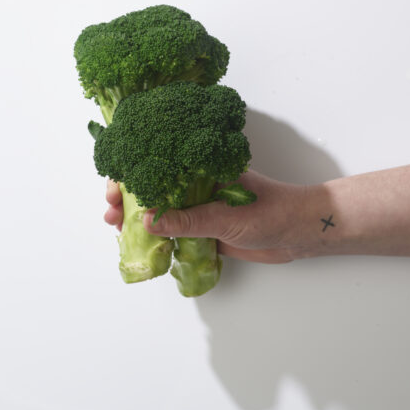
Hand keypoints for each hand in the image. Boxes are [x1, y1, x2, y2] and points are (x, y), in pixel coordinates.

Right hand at [104, 171, 306, 263]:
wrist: (299, 233)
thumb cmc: (271, 211)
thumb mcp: (226, 215)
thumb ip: (188, 220)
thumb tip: (147, 222)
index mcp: (201, 169)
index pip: (158, 166)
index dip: (131, 176)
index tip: (114, 190)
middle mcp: (196, 187)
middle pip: (153, 189)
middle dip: (127, 199)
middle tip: (109, 213)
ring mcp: (200, 209)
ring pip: (161, 212)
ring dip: (138, 220)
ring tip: (117, 229)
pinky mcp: (206, 231)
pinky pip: (176, 233)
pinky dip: (158, 239)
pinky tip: (143, 244)